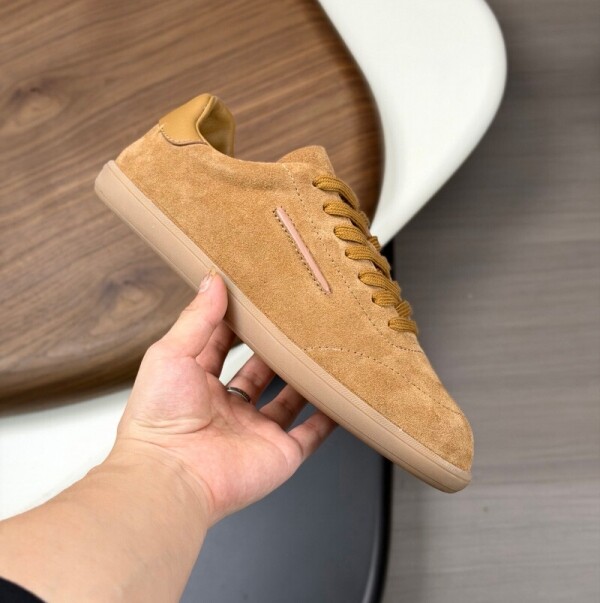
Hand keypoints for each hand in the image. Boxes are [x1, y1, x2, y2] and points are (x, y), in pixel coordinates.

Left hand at [114, 270, 335, 523]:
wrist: (171, 477)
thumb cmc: (158, 420)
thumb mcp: (170, 354)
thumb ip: (197, 318)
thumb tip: (212, 281)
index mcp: (199, 384)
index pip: (223, 345)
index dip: (238, 324)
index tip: (256, 300)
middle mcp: (228, 408)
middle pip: (260, 372)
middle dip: (275, 349)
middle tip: (294, 322)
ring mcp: (255, 431)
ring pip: (288, 400)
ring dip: (303, 379)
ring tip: (321, 350)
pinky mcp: (279, 453)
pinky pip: (311, 434)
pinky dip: (328, 417)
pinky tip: (340, 397)